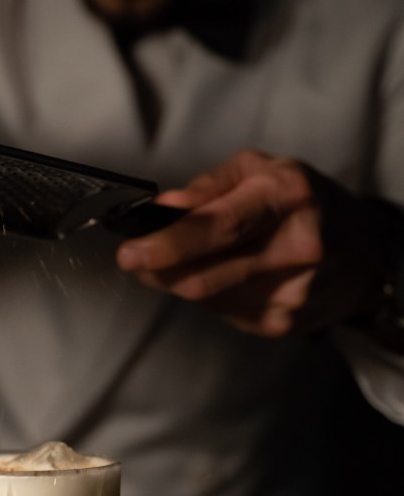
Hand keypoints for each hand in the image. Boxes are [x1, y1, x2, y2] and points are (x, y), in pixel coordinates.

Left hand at [115, 149, 388, 337]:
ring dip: (178, 281)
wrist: (363, 253)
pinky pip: (223, 312)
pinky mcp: (284, 324)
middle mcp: (297, 247)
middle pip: (205, 274)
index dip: (168, 243)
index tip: (131, 252)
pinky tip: (220, 276)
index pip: (219, 227)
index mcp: (288, 196)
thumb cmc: (302, 203)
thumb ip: (208, 188)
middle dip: (158, 269)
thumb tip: (165, 208)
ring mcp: (292, 292)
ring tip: (177, 262)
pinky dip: (207, 294)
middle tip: (134, 259)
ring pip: (206, 298)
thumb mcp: (259, 171)